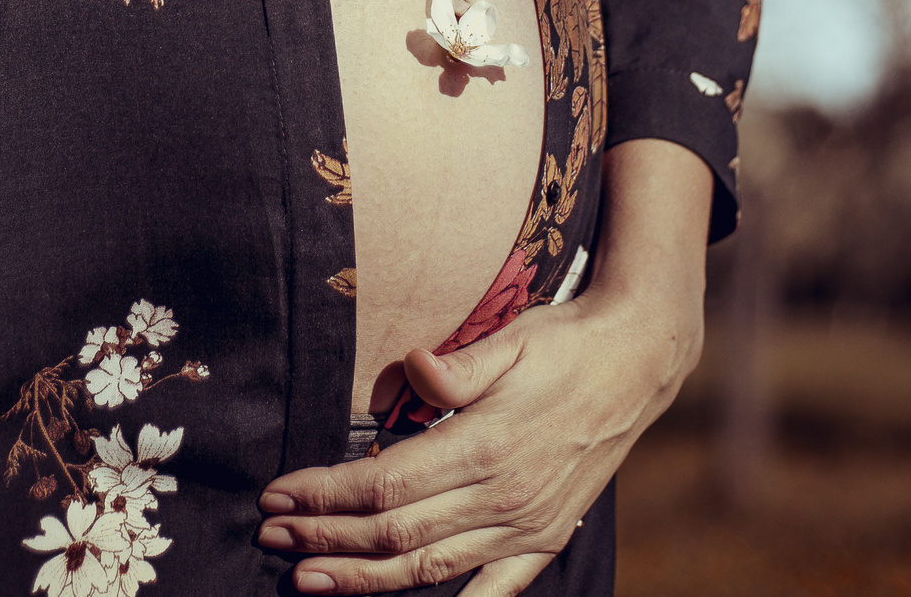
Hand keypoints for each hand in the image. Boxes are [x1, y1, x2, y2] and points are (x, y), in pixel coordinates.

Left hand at [256, 288, 699, 593]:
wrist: (639, 361)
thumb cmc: (565, 344)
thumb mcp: (512, 339)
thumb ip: (458, 367)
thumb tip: (413, 366)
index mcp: (486, 447)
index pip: (383, 486)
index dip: (324, 495)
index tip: (278, 492)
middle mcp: (503, 498)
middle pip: (394, 534)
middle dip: (326, 538)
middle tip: (272, 534)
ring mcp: (526, 526)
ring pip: (429, 568)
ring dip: (363, 578)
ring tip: (309, 578)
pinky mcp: (544, 537)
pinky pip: (493, 589)